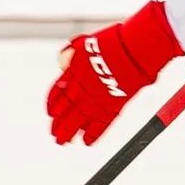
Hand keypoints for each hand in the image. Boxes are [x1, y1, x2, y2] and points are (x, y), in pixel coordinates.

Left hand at [47, 0, 180, 145]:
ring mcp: (96, 99)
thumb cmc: (114, 41)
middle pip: (65, 111)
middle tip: (56, 135)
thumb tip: (61, 61)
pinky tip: (86, 142)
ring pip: (77, 122)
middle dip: (59, 124)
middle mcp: (81, 88)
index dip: (53, 104)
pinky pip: (100, 125)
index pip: (57, 92)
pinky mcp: (112, 106)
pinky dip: (93, 135)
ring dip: (69, 134)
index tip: (50, 113)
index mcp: (73, 72)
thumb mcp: (86, 42)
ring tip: (64, 143)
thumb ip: (71, 54)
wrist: (134, 49)